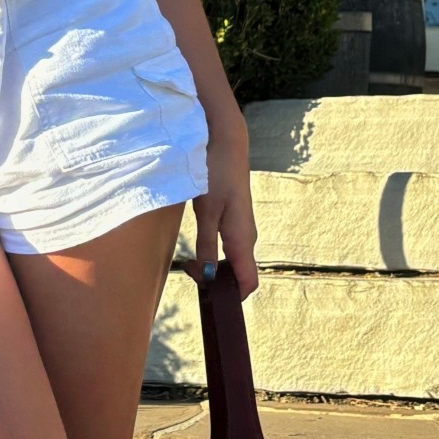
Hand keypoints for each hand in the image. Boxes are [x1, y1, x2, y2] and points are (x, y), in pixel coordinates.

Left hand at [187, 145, 258, 298]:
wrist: (226, 142)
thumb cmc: (216, 174)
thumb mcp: (206, 211)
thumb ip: (207, 244)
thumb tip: (209, 276)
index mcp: (243, 239)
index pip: (249, 282)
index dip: (232, 296)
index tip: (208, 295)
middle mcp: (248, 237)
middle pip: (239, 274)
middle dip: (217, 282)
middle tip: (189, 271)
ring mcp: (243, 229)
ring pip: (234, 261)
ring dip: (214, 267)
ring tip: (190, 262)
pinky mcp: (236, 220)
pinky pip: (230, 248)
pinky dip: (215, 255)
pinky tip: (198, 249)